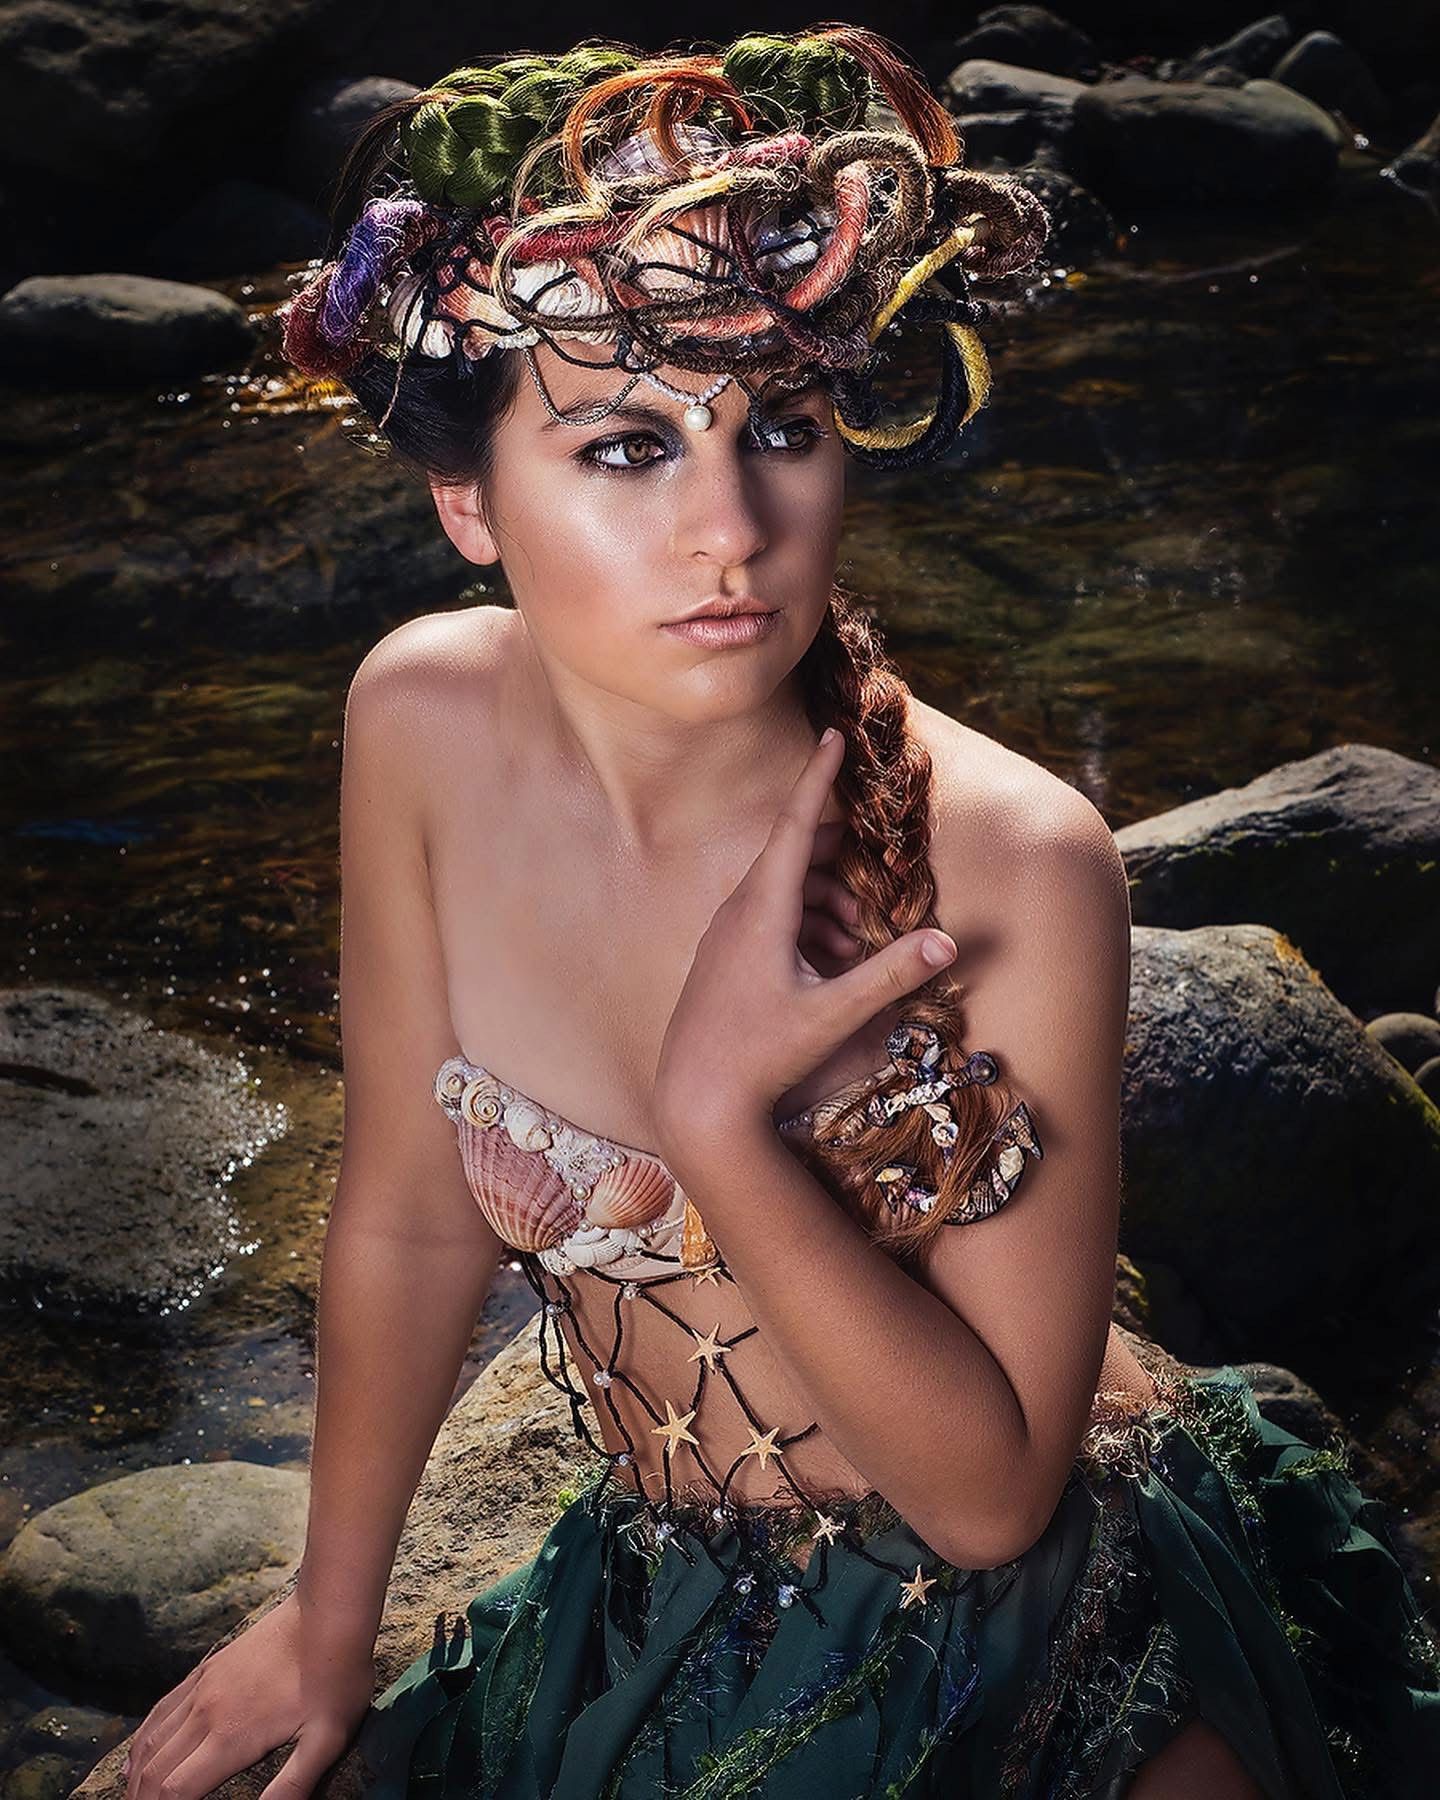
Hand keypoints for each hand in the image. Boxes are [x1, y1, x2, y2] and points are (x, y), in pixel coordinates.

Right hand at [121, 1590, 375, 1799]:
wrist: (328, 1612)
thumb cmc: (335, 1678)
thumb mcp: (327, 1739)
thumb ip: (293, 1785)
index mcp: (231, 1737)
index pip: (174, 1791)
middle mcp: (206, 1713)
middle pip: (154, 1771)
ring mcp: (204, 1687)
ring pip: (151, 1740)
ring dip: (135, 1776)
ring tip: (132, 1798)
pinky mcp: (208, 1668)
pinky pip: (162, 1708)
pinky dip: (143, 1739)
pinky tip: (137, 1755)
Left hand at [653, 727, 955, 1147]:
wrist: (695, 1099)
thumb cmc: (759, 1056)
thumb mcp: (834, 1015)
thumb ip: (890, 974)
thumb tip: (946, 942)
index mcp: (762, 908)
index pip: (796, 824)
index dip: (818, 777)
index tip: (833, 733)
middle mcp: (738, 910)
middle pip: (796, 855)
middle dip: (841, 854)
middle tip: (876, 860)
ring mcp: (726, 933)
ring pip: (786, 891)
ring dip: (828, 901)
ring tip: (857, 940)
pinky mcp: (724, 957)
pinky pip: (770, 919)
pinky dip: (807, 925)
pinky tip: (830, 962)